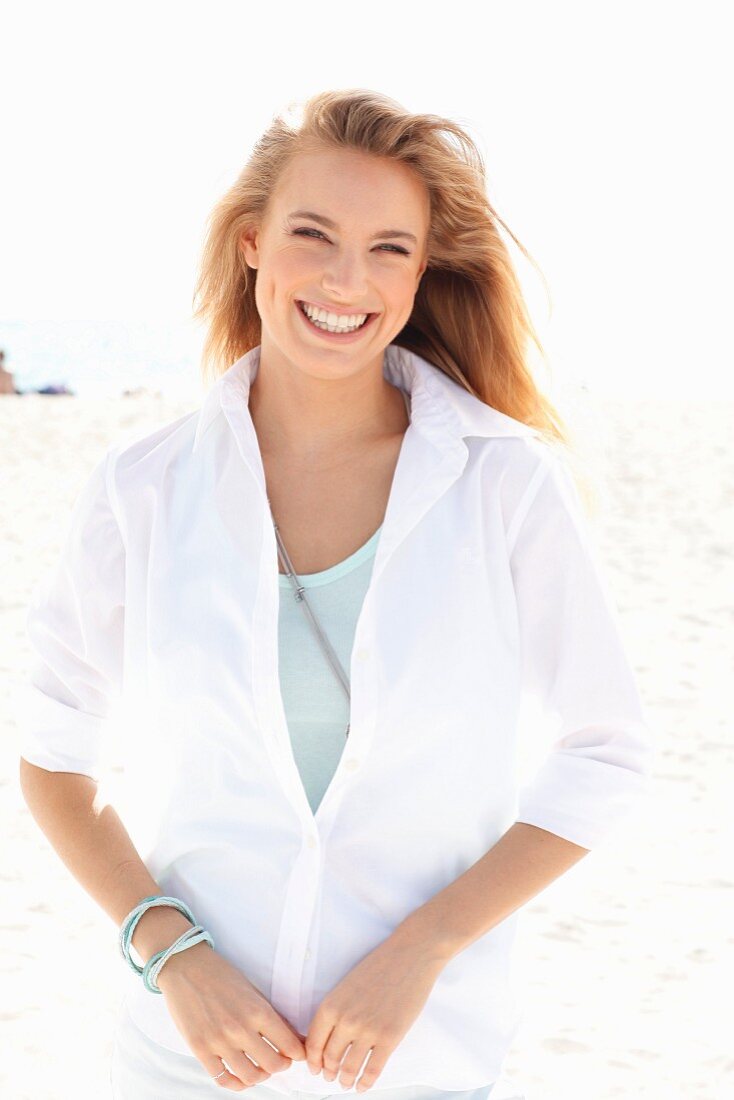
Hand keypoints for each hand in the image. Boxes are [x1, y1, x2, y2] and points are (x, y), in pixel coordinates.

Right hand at [157, 941, 306, 1090]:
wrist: (186, 966)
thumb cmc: (222, 975)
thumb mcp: (253, 991)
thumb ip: (273, 1017)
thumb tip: (297, 1038)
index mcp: (257, 1010)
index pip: (289, 1045)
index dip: (298, 1053)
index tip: (297, 1053)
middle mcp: (240, 1029)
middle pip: (273, 1065)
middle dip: (282, 1065)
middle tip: (281, 1060)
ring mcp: (218, 1042)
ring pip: (250, 1077)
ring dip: (261, 1076)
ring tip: (261, 1068)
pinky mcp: (200, 1050)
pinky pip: (222, 1079)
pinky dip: (236, 1083)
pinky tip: (241, 1077)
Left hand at [304, 932, 443, 1091]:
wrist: (410, 955)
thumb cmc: (379, 966)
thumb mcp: (347, 985)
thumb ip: (336, 1010)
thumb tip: (329, 1037)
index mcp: (331, 1005)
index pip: (313, 1044)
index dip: (313, 1061)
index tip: (315, 1068)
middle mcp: (346, 1021)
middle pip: (330, 1058)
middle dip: (329, 1072)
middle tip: (330, 1077)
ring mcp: (368, 1031)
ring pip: (350, 1068)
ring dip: (346, 1079)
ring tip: (346, 1083)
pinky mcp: (390, 1038)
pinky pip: (373, 1070)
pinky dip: (366, 1082)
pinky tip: (363, 1086)